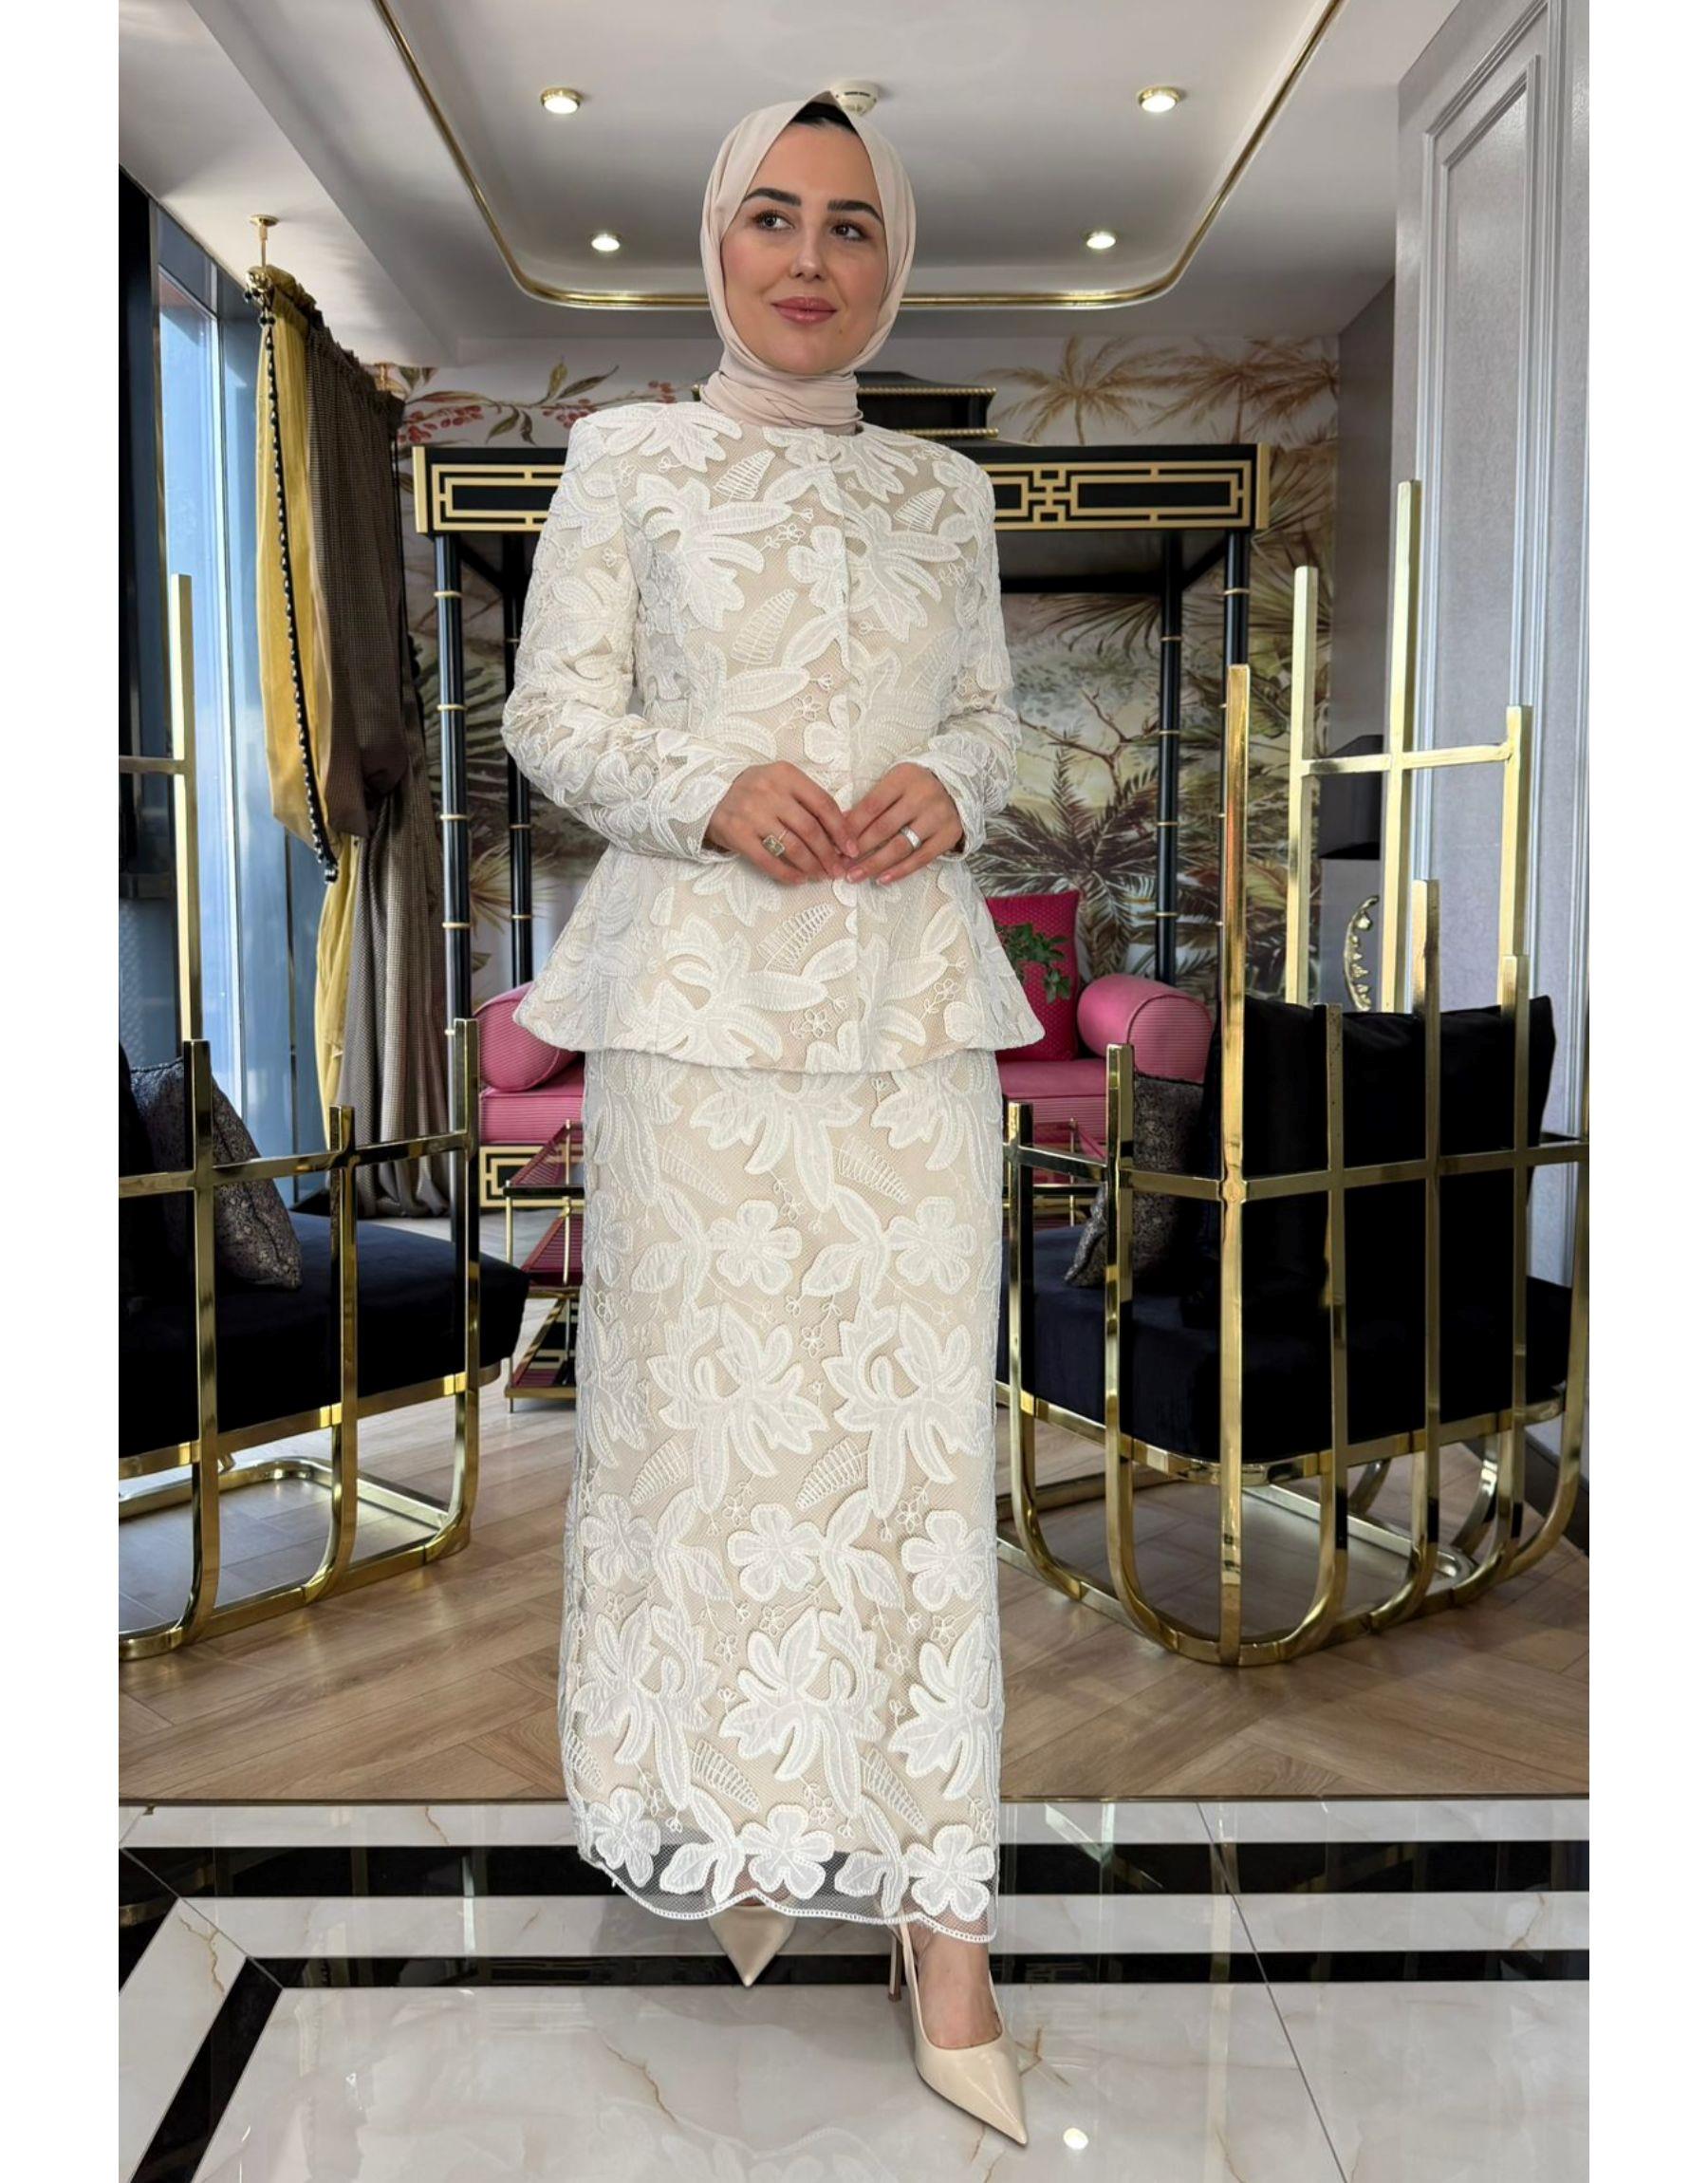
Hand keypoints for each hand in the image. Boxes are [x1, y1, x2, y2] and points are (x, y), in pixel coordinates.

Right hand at [705, 761, 856, 883]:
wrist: (709, 794)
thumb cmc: (755, 791)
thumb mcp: (781, 783)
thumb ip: (809, 800)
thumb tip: (843, 831)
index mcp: (786, 775)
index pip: (823, 804)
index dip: (841, 830)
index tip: (851, 848)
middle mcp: (769, 792)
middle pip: (810, 829)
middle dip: (829, 854)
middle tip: (837, 869)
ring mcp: (752, 813)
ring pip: (793, 847)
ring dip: (812, 866)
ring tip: (821, 875)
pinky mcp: (738, 834)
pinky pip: (769, 861)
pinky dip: (788, 874)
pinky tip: (799, 879)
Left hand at [836, 762, 964, 882]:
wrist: (958, 789)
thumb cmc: (915, 787)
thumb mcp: (893, 784)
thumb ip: (869, 803)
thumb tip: (839, 825)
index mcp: (904, 778)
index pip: (872, 805)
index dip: (852, 827)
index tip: (835, 844)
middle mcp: (923, 796)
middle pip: (884, 827)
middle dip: (858, 848)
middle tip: (839, 863)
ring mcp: (938, 817)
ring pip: (900, 846)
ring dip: (874, 863)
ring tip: (854, 875)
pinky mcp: (949, 835)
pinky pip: (921, 858)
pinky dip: (899, 871)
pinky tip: (881, 879)